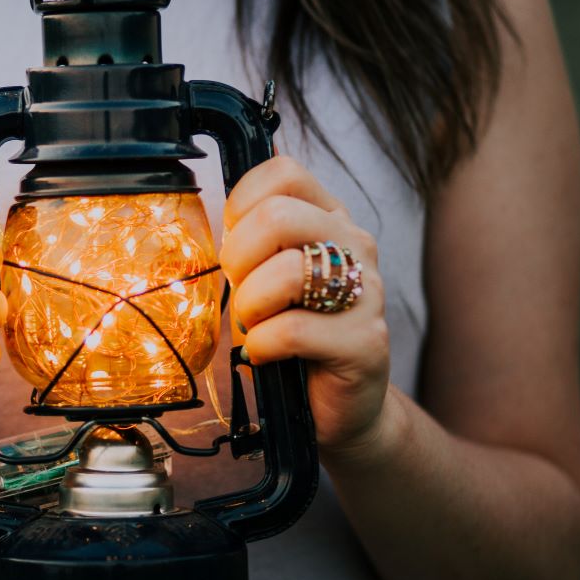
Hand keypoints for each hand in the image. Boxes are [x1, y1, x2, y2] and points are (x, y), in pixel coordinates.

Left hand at [220, 157, 389, 454]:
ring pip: (288, 271)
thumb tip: (212, 220)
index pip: (284, 173)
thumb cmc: (293, 336)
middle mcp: (355, 245)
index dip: (242, 205)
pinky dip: (262, 346)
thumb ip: (251, 242)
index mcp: (330, 219)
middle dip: (238, 257)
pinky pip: (291, 330)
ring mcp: (367, 292)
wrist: (339, 406)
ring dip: (251, 305)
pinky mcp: (365, 342)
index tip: (235, 244)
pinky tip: (267, 355)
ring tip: (256, 326)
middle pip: (279, 216)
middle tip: (240, 290)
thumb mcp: (265, 277)